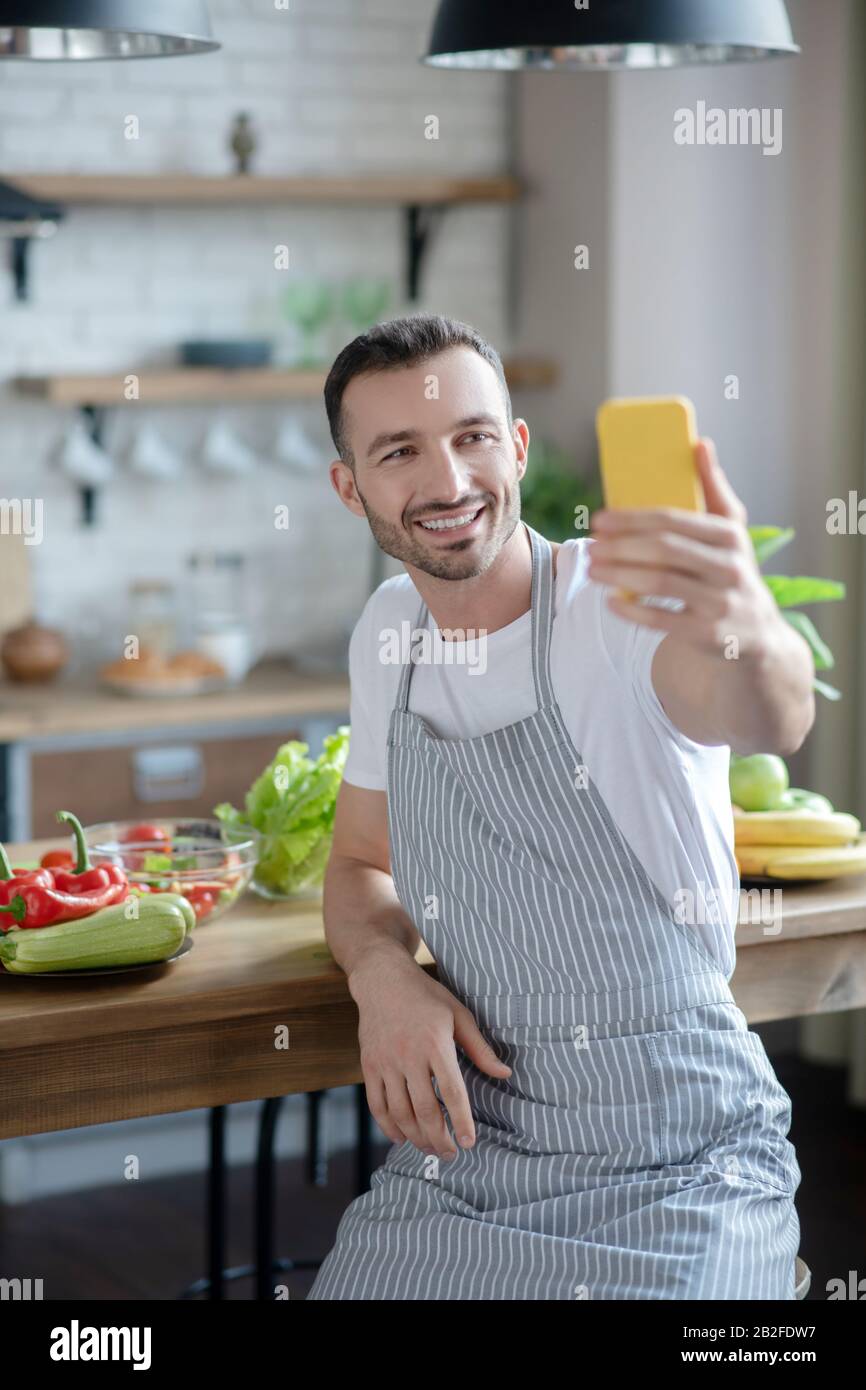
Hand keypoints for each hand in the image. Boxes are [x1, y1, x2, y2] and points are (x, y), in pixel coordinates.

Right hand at [348, 949, 511, 1160]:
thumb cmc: (426, 996)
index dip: (461, 1121)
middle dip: (439, 1138)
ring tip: (430, 1148)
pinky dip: (388, 1126)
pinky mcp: (368, 1065)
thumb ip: (480, 1048)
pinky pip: (376, 1104)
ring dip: (416, 1137)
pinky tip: (401, 1137)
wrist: (382, 980)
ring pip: (399, 1112)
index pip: (451, 1091)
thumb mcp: (459, 1014)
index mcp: (435, 1042)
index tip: (469, 1143)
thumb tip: (504, 1074)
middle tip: (450, 1154)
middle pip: (425, 1109)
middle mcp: (408, 1055)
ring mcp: (385, 1062)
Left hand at [587, 438, 778, 658]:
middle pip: (663, 550)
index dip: (631, 518)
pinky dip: (632, 610)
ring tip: (593, 570)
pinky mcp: (708, 634)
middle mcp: (730, 567)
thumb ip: (714, 489)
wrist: (756, 636)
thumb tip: (699, 443)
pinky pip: (662, 619)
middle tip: (590, 546)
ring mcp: (721, 602)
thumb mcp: (731, 532)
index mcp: (730, 535)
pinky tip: (611, 602)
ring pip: (660, 582)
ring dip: (619, 574)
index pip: (672, 519)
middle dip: (620, 546)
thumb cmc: (730, 573)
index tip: (599, 519)